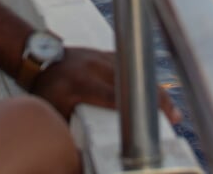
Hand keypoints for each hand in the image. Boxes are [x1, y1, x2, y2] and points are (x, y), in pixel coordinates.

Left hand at [29, 46, 180, 123]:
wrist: (38, 57)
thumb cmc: (45, 89)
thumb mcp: (53, 112)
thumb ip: (71, 132)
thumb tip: (84, 158)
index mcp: (81, 85)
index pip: (115, 97)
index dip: (135, 109)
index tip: (153, 123)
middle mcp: (94, 68)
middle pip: (134, 82)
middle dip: (156, 99)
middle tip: (174, 118)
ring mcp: (101, 57)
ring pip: (137, 72)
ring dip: (154, 89)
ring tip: (171, 109)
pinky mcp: (104, 53)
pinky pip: (130, 65)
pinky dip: (143, 78)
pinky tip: (155, 91)